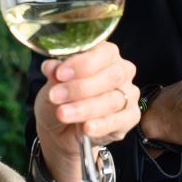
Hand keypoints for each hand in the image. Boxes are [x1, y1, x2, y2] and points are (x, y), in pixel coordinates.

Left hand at [33, 41, 139, 181]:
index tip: (60, 74)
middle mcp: (122, 71)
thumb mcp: (52, 84)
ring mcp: (129, 94)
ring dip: (85, 108)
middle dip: (81, 87)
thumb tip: (51, 67)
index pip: (103, 53)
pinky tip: (87, 128)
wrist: (60, 128)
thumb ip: (55, 74)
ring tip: (63, 113)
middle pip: (112, 76)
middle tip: (56, 95)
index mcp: (106, 54)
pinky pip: (119, 121)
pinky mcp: (130, 117)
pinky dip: (102, 125)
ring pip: (113, 100)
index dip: (82, 63)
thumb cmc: (61, 99)